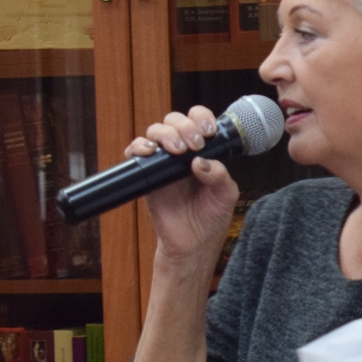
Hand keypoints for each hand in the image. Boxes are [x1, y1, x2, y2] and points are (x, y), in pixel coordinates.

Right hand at [127, 106, 240, 264]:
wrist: (193, 243)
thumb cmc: (211, 216)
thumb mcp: (226, 194)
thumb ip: (220, 175)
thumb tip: (199, 162)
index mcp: (203, 152)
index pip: (199, 122)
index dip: (201, 118)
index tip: (208, 131)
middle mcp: (182, 153)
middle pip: (175, 121)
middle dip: (184, 126)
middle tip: (194, 144)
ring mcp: (163, 163)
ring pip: (156, 132)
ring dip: (165, 134)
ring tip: (177, 150)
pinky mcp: (147, 175)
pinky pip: (136, 153)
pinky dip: (139, 147)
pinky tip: (150, 152)